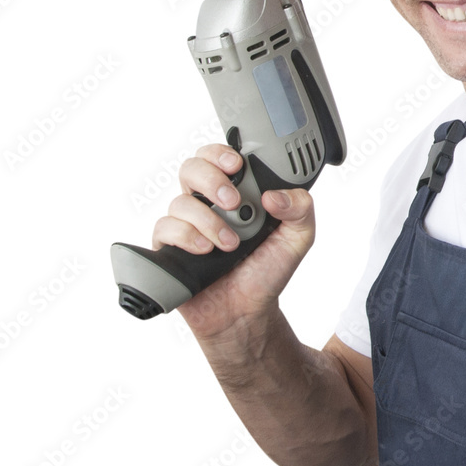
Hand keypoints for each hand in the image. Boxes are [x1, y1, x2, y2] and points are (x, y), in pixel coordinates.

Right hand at [152, 144, 314, 341]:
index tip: (238, 166)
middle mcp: (208, 204)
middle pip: (191, 168)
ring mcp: (187, 225)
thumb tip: (274, 195)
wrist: (246, 312)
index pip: (218, 157)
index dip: (222, 154)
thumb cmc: (267, 271)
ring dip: (208, 221)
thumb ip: (300, 209)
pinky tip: (205, 251)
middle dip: (211, 180)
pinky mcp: (170, 247)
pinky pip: (165, 228)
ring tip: (230, 244)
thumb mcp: (298, 238)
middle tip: (233, 202)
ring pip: (180, 201)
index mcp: (237, 193)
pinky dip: (186, 237)